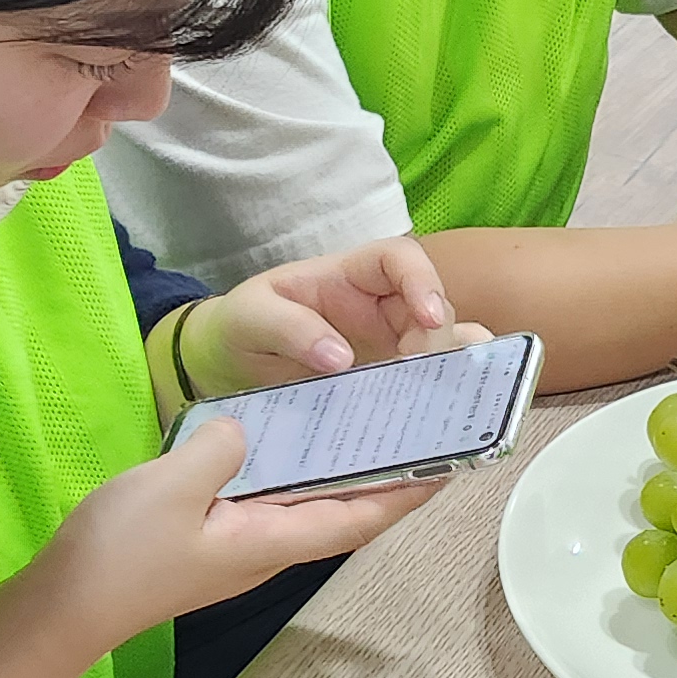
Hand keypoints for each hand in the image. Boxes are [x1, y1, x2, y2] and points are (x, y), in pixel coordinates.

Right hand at [38, 419, 443, 645]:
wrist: (65, 606)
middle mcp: (268, 547)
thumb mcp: (173, 484)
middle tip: (419, 426)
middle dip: (387, 475)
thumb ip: (222, 449)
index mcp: (272, 541)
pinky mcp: (213, 536)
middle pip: (344, 511)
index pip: (360, 518)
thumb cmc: (122, 551)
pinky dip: (294, 469)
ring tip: (370, 422)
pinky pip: (270, 499)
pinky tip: (288, 436)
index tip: (452, 463)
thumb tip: (248, 429)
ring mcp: (240, 544)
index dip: (408, 493)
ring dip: (343, 470)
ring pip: (309, 503)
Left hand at [180, 239, 481, 397]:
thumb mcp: (249, 317)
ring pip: (439, 349)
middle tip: (419, 374)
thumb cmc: (241, 328)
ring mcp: (388, 348)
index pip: (399, 259)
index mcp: (349, 276)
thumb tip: (339, 357)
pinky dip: (442, 398)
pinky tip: (447, 418)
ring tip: (445, 399)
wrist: (227, 369)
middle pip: (431, 309)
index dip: (422, 280)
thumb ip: (288, 327)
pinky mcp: (388, 386)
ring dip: (449, 370)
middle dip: (436, 338)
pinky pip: (425, 387)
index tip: (428, 317)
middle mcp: (380, 309)